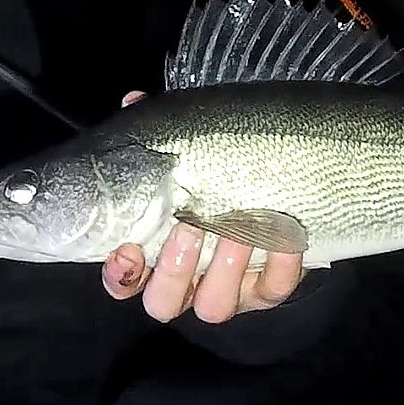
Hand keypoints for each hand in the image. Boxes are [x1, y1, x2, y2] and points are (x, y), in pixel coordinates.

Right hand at [100, 91, 304, 322]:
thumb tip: (135, 99)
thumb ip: (158, 130)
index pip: (124, 281)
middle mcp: (189, 282)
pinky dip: (280, 262)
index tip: (127, 248)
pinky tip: (283, 231)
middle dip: (174, 269)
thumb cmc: (219, 172)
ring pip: (215, 305)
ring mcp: (231, 290)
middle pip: (164, 302)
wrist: (282, 185)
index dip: (120, 273)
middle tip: (189, 226)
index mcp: (157, 257)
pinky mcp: (271, 288)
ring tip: (237, 225)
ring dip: (225, 268)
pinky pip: (274, 288)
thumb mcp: (189, 147)